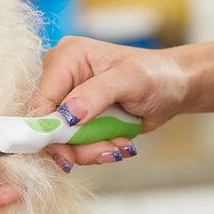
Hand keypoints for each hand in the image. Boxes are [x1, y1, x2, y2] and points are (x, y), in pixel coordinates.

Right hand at [33, 37, 188, 169]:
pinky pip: (76, 146)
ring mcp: (70, 103)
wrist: (171, 90)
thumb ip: (97, 94)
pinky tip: (118, 143)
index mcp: (67, 58)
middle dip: (77, 145)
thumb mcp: (131, 79)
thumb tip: (67, 114)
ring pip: (63, 141)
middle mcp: (62, 80)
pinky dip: (96, 151)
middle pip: (49, 126)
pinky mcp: (80, 121)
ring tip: (120, 145)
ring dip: (91, 151)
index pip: (41, 100)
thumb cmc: (156, 75)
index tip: (67, 154)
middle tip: (108, 150)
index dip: (48, 130)